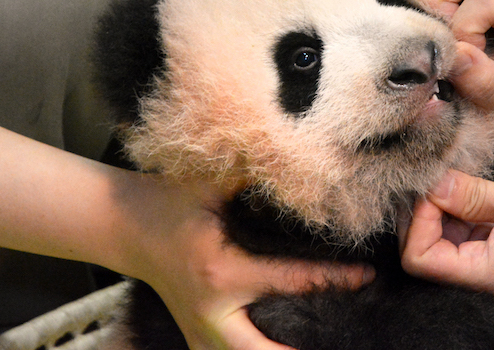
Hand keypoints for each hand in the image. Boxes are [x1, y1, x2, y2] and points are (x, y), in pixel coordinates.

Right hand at [115, 175, 373, 349]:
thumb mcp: (212, 183)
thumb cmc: (171, 199)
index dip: (334, 280)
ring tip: (317, 343)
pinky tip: (280, 344)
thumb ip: (257, 176)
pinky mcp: (193, 337)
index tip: (367, 276)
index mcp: (223, 273)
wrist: (126, 224)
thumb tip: (305, 162)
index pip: (291, 282)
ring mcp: (198, 332)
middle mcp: (211, 313)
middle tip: (345, 342)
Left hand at [400, 169, 493, 305]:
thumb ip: (474, 195)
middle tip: (445, 172)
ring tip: (465, 174)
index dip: (417, 220)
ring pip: (448, 237)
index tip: (436, 187)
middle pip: (428, 247)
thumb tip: (432, 184)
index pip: (418, 258)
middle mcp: (485, 274)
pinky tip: (481, 185)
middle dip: (430, 208)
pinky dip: (468, 207)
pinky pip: (471, 232)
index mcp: (486, 271)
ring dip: (449, 205)